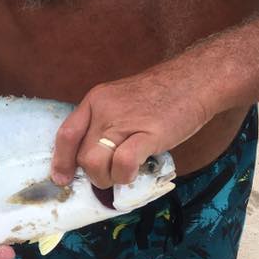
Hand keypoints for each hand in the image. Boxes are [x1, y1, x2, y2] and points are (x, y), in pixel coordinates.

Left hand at [50, 71, 208, 188]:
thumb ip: (105, 124)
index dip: (61, 161)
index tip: (62, 178)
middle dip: (95, 174)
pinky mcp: (147, 133)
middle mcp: (104, 110)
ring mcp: (124, 120)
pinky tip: (136, 171)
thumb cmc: (162, 95)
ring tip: (125, 173)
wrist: (197, 79)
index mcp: (96, 101)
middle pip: (82, 156)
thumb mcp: (122, 102)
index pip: (66, 134)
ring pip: (95, 163)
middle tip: (113, 174)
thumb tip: (92, 160)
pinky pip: (122, 163)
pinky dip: (125, 175)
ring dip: (108, 178)